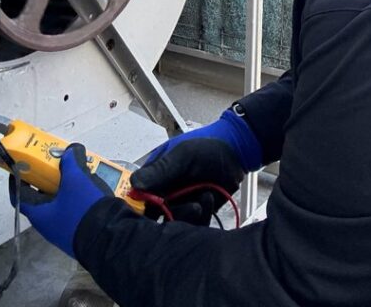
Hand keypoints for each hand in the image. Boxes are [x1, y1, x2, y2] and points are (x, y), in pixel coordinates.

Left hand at [10, 144, 111, 257]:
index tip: (21, 165)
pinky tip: (89, 186)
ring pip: (59, 202)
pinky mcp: (79, 230)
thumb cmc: (82, 209)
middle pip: (41, 197)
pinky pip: (73, 209)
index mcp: (39, 214)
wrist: (108, 238)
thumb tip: (70, 150)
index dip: (18, 179)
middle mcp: (48, 224)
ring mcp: (64, 229)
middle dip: (47, 178)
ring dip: (65, 186)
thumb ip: (71, 161)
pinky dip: (77, 196)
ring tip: (77, 171)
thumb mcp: (76, 179)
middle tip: (55, 163)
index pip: (19, 196)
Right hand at [130, 109, 261, 224]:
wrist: (237, 152)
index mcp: (155, 174)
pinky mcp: (196, 212)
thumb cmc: (207, 146)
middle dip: (171, 213)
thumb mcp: (183, 155)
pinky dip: (201, 215)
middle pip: (156, 215)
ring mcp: (180, 203)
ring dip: (188, 214)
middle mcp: (165, 191)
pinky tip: (208, 199)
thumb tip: (134, 184)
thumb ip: (161, 170)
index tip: (153, 212)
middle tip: (189, 206)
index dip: (141, 207)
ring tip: (202, 199)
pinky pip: (192, 225)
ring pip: (174, 222)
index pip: (139, 196)